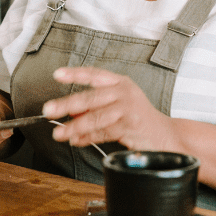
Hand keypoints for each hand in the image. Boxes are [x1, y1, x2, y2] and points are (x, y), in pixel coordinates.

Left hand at [41, 67, 179, 151]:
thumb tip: (69, 112)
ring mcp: (128, 108)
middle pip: (90, 97)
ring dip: (73, 126)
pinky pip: (102, 132)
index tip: (57, 75)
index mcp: (120, 82)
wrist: (166, 135)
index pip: (94, 74)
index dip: (75, 74)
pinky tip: (76, 140)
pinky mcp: (130, 125)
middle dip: (66, 104)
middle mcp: (124, 92)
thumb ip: (96, 107)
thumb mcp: (118, 106)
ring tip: (59, 133)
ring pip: (94, 117)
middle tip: (48, 110)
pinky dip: (86, 137)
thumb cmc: (139, 119)